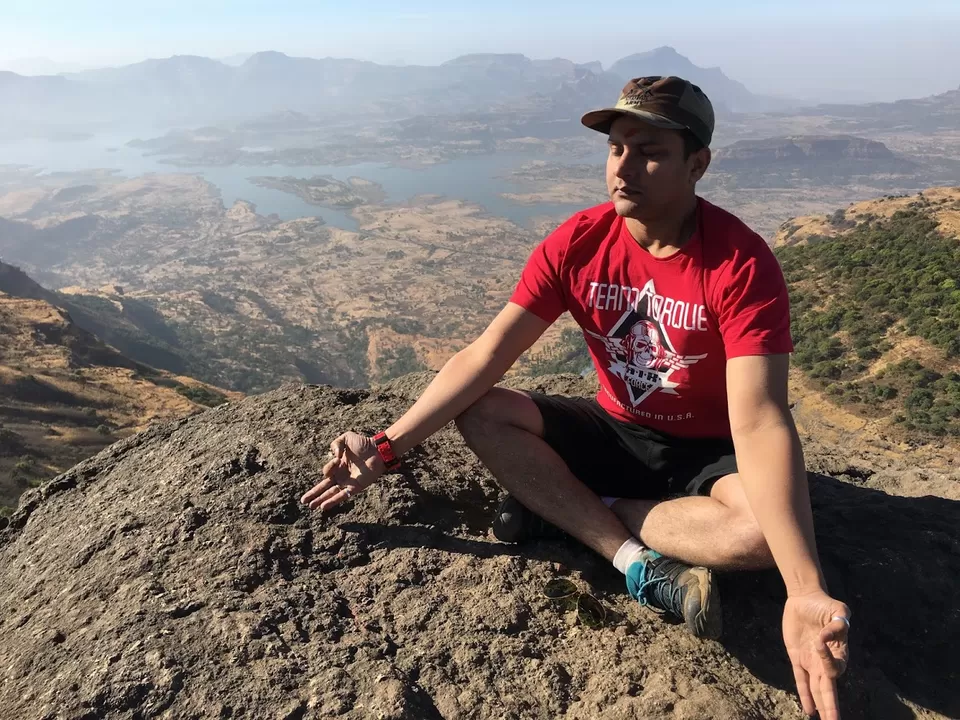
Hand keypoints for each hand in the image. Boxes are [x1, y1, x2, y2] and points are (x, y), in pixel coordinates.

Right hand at [300, 432, 384, 511]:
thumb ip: (336, 444)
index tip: (338, 459)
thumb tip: (334, 457)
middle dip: (314, 494)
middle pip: (325, 487)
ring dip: (321, 500)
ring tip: (311, 506)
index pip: (327, 472)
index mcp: (339, 466)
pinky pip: (342, 496)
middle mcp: (342, 476)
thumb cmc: (364, 443)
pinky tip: (324, 506)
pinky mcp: (355, 487)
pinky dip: (333, 501)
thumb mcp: (345, 438)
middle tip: (304, 501)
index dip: (329, 467)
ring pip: (331, 493)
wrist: (378, 450)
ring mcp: (348, 483)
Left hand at [782, 590, 850, 719]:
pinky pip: (801, 680)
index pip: (835, 667)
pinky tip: (809, 710)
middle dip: (832, 706)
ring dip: (821, 705)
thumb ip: (838, 622)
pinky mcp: (797, 657)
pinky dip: (805, 695)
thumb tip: (826, 637)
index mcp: (839, 651)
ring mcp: (811, 661)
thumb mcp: (838, 609)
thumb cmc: (824, 604)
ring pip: (817, 688)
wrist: (805, 598)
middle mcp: (826, 660)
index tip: (819, 640)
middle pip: (829, 688)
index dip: (827, 659)